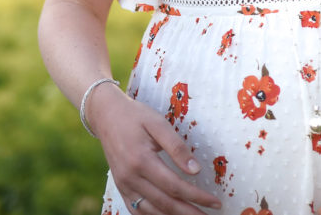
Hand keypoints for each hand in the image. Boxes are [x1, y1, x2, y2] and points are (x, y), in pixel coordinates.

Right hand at [90, 84, 222, 214]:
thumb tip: (195, 170)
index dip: (197, 197)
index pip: (175, 186)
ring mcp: (124, 185)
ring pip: (151, 211)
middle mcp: (130, 177)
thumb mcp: (158, 123)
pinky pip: (137, 210)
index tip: (214, 202)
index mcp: (141, 161)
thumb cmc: (135, 116)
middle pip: (165, 204)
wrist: (106, 115)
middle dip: (189, 213)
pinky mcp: (121, 187)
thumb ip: (177, 147)